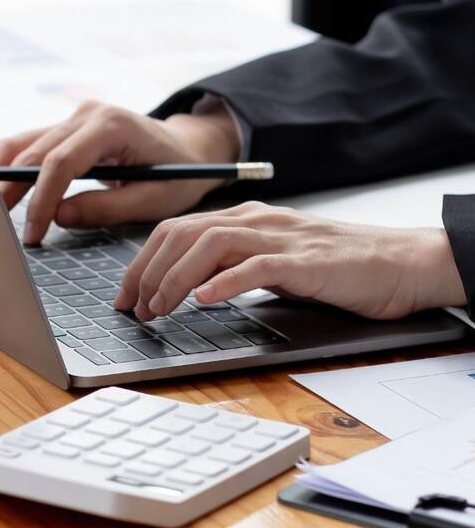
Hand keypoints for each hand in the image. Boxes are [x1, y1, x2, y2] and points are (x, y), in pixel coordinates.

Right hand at [0, 100, 240, 243]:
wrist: (188, 148)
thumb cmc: (179, 174)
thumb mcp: (153, 200)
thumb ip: (106, 209)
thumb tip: (59, 216)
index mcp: (112, 126)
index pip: (61, 162)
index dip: (42, 199)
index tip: (34, 232)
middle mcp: (88, 113)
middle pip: (34, 152)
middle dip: (14, 191)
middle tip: (1, 228)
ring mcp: (75, 116)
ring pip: (23, 143)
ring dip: (4, 176)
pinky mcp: (67, 126)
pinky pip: (29, 143)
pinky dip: (13, 166)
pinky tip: (4, 190)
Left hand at [113, 202, 465, 320]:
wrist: (402, 263)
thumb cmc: (337, 268)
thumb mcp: (274, 263)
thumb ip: (234, 266)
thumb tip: (188, 290)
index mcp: (245, 219)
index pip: (176, 230)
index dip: (142, 262)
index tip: (125, 295)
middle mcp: (257, 221)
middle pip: (183, 234)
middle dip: (148, 271)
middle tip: (134, 308)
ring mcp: (281, 237)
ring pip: (210, 244)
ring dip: (175, 278)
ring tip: (159, 308)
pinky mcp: (306, 261)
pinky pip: (257, 266)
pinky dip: (225, 281)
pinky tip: (204, 299)